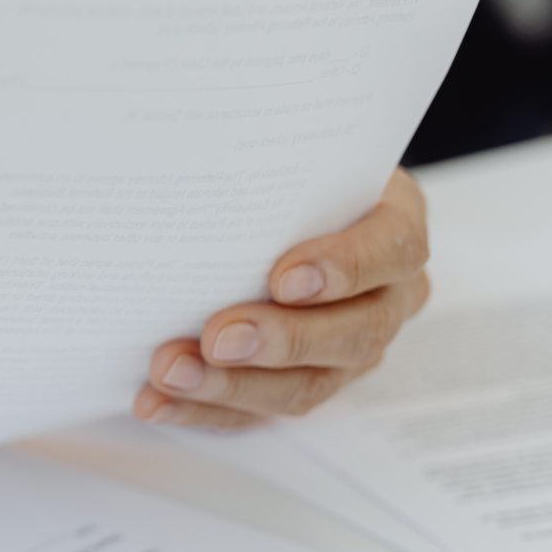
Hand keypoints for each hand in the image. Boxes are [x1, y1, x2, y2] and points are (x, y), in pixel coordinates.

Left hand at [134, 168, 430, 428]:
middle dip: (280, 340)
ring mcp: (348, 349)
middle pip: (354, 333)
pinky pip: (259, 411)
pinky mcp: (302, 382)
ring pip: (307, 384)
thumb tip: (200, 140)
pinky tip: (157, 402)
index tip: (284, 278)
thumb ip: (269, 160)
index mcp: (395, 227)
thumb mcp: (293, 154)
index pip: (391, 250)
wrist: (287, 205)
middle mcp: (386, 297)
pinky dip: (203, 409)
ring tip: (170, 373)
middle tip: (216, 337)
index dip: (344, 268)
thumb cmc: (289, 178)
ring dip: (232, 386)